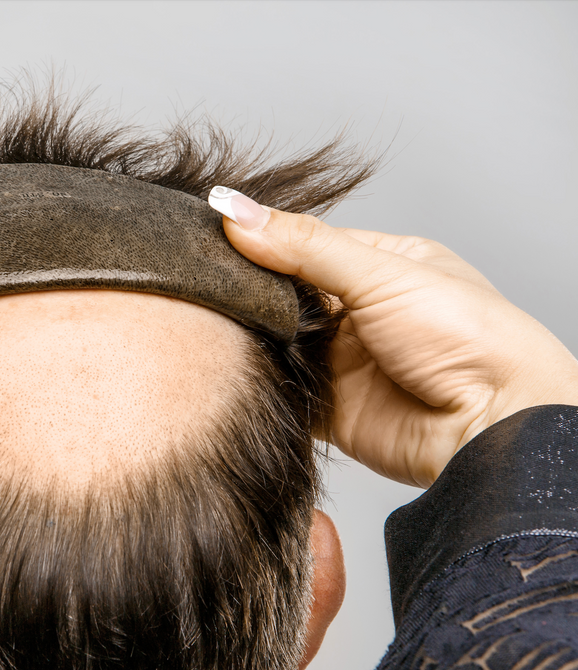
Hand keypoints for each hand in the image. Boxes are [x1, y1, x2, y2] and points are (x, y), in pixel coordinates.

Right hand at [220, 197, 577, 486]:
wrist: (490, 426)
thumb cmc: (469, 338)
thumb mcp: (380, 273)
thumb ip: (303, 246)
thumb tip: (236, 212)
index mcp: (382, 265)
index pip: (302, 245)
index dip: (260, 243)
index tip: (214, 240)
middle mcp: (360, 312)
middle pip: (283, 295)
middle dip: (251, 295)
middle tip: (208, 288)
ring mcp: (343, 361)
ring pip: (275, 342)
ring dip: (251, 339)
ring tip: (215, 325)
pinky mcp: (328, 407)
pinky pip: (277, 390)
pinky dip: (256, 383)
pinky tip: (233, 369)